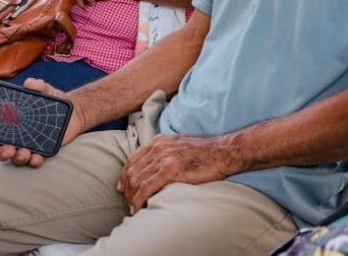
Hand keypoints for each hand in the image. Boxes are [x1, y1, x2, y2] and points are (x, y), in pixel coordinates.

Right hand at [0, 78, 86, 167]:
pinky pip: (33, 161)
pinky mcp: (41, 151)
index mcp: (10, 122)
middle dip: (0, 152)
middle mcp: (15, 136)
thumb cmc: (54, 101)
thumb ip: (38, 85)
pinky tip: (36, 158)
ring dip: (17, 158)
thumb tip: (29, 83)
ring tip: (24, 153)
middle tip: (7, 149)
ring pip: (15, 157)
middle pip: (0, 149)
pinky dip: (33, 162)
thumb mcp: (46, 90)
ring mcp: (28, 145)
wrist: (74, 111)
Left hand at [117, 134, 240, 213]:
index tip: (123, 189)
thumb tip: (151, 169)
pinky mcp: (171, 169)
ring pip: (136, 181)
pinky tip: (138, 208)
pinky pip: (146, 187)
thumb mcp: (179, 145)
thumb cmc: (206, 152)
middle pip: (132, 171)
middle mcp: (158, 147)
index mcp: (159, 141)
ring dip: (132, 197)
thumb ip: (164, 152)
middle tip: (129, 202)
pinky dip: (139, 200)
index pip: (132, 159)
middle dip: (127, 190)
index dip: (124, 176)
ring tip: (134, 208)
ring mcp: (164, 157)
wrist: (224, 151)